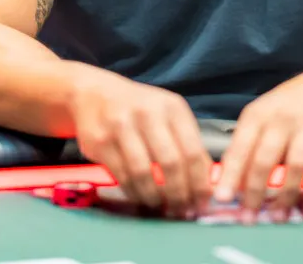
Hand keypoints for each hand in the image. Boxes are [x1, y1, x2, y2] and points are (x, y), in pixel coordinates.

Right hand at [70, 66, 211, 217]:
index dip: (199, 183)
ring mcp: (121, 126)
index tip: (202, 201)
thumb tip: (207, 183)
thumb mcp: (169, 115)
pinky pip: (121, 176)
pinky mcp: (99, 141)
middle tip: (181, 209)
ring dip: (155, 197)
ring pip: (143, 173)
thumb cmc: (140, 108)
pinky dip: (134, 193)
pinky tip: (141, 197)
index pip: (192, 151)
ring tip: (160, 205)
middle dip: (178, 194)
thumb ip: (188, 144)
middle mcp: (147, 113)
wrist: (95, 93)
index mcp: (172, 108)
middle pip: (170, 164)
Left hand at [215, 70, 302, 223]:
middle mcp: (283, 117)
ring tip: (279, 217)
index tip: (222, 198)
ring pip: (295, 167)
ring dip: (285, 196)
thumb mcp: (262, 117)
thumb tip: (226, 184)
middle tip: (249, 218)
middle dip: (256, 192)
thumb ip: (245, 146)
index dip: (231, 174)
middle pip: (266, 159)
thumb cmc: (286, 110)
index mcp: (258, 114)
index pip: (240, 146)